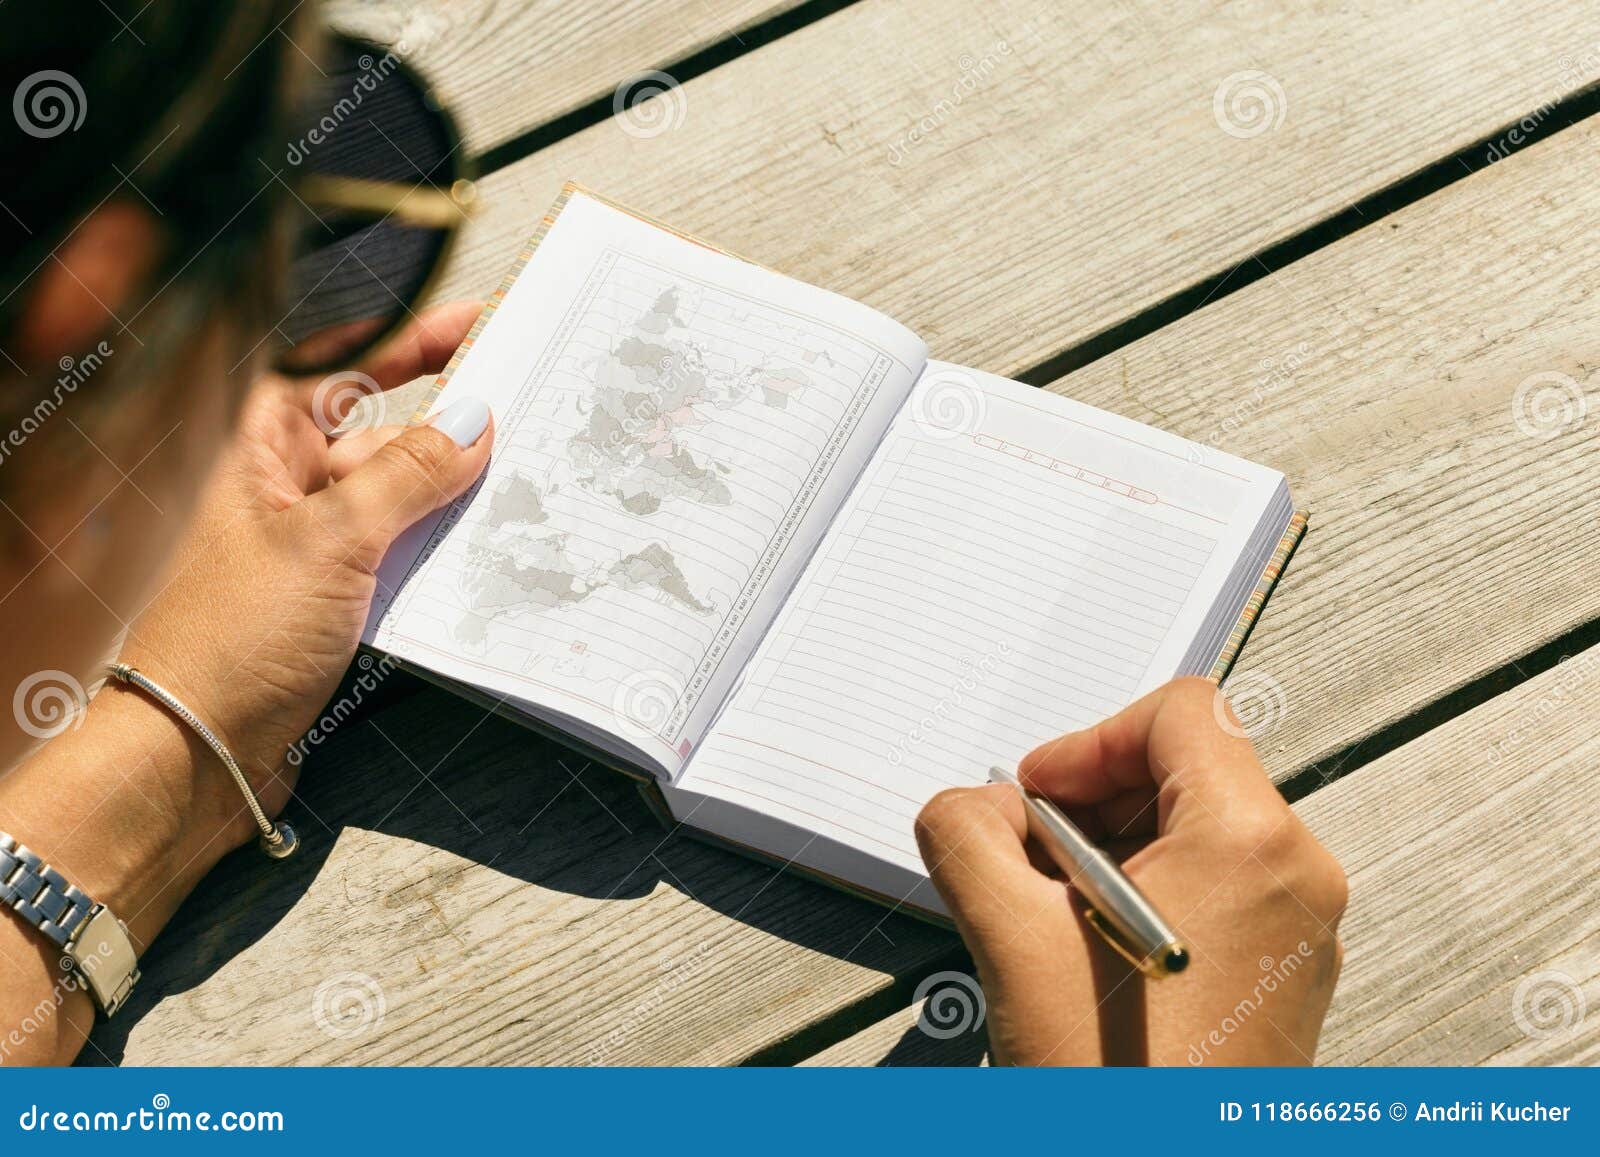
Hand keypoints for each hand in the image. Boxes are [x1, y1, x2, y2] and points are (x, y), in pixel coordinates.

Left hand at [113, 301, 493, 859]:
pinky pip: (404, 557)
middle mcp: (286, 485)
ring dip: (457, 498)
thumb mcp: (330, 541)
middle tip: (530, 408)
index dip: (416, 339)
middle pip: (386, 434)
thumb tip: (475, 421)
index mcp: (261, 444)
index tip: (483, 321)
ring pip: (404, 501)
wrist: (194, 757)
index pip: (347, 366)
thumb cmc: (230, 640)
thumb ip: (408, 476)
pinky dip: (445, 553)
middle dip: (455, 427)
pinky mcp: (337, 599)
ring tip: (529, 486)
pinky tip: (495, 553)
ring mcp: (313, 544)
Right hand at [914, 676, 1346, 1065]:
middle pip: (1189, 767)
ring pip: (1198, 829)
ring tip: (1055, 918)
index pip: (1180, 713)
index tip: (1039, 797)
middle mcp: (1296, 877)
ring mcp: (1300, 929)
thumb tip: (973, 808)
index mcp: (1251, 845)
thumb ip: (968, 836)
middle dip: (1093, 801)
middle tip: (1033, 859)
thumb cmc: (1122, 1090)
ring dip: (1111, 850)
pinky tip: (1089, 953)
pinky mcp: (1286, 972)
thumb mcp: (1010, 940)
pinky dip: (1145, 893)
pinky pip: (1216, 886)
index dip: (1089, 739)